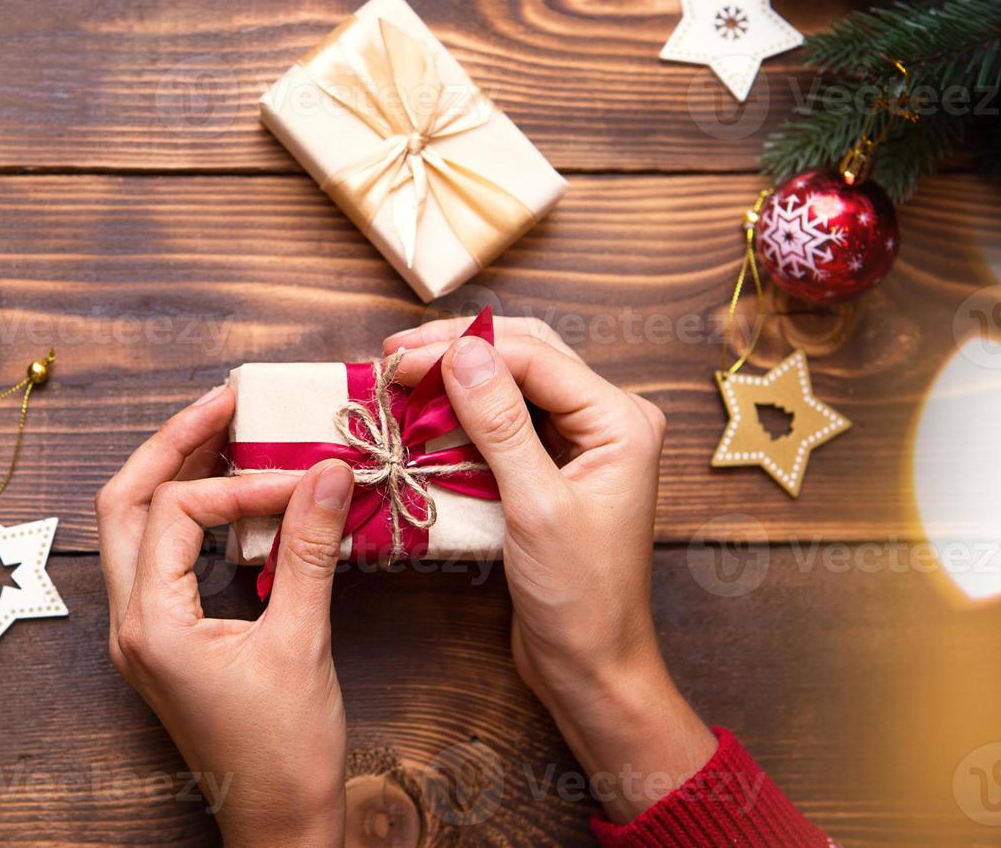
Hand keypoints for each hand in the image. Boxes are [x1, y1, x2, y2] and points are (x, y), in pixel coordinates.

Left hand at [95, 384, 352, 845]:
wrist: (279, 825)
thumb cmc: (286, 753)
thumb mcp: (302, 642)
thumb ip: (310, 549)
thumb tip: (328, 470)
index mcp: (150, 624)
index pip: (176, 510)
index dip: (242, 483)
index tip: (305, 476)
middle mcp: (130, 623)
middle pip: (124, 502)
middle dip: (172, 446)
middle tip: (226, 403)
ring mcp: (140, 633)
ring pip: (134, 527)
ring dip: (177, 476)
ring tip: (228, 435)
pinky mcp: (163, 641)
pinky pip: (160, 558)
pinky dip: (191, 519)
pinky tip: (235, 502)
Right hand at [385, 317, 717, 821]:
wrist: (591, 666)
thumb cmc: (578, 597)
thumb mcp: (535, 506)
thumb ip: (500, 424)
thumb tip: (462, 352)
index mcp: (621, 420)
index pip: (534, 356)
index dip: (461, 349)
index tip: (397, 360)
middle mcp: (606, 420)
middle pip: (526, 355)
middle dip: (457, 350)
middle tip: (392, 358)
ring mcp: (579, 443)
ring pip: (511, 383)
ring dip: (455, 378)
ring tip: (398, 379)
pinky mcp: (551, 467)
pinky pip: (504, 421)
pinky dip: (461, 414)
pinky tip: (423, 415)